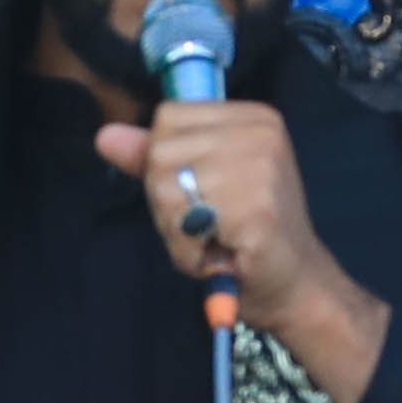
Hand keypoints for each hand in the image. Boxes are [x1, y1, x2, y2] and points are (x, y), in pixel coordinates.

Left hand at [95, 101, 389, 402]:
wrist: (296, 285)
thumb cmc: (246, 235)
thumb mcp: (198, 185)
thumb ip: (154, 157)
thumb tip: (105, 135)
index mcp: (250, 117)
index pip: (167, 117)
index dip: (167, 163)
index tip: (202, 193)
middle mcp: (259, 132)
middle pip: (161, 151)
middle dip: (169, 200)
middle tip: (207, 224)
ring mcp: (262, 168)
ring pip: (165, 187)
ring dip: (177, 228)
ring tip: (213, 239)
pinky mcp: (257, 208)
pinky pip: (184, 224)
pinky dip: (188, 251)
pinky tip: (218, 255)